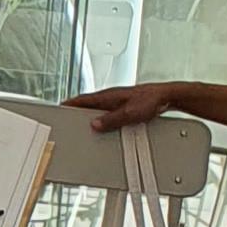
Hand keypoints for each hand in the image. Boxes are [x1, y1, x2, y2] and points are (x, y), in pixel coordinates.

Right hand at [70, 82, 185, 134]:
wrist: (166, 97)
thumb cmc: (150, 99)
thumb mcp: (129, 113)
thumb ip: (111, 120)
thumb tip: (95, 124)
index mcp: (106, 97)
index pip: (81, 100)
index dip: (69, 104)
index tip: (59, 109)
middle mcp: (110, 99)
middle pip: (89, 107)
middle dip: (79, 114)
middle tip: (72, 124)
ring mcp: (117, 103)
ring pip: (100, 112)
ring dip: (94, 119)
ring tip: (91, 130)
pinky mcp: (125, 108)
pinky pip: (110, 115)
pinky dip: (106, 122)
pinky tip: (109, 129)